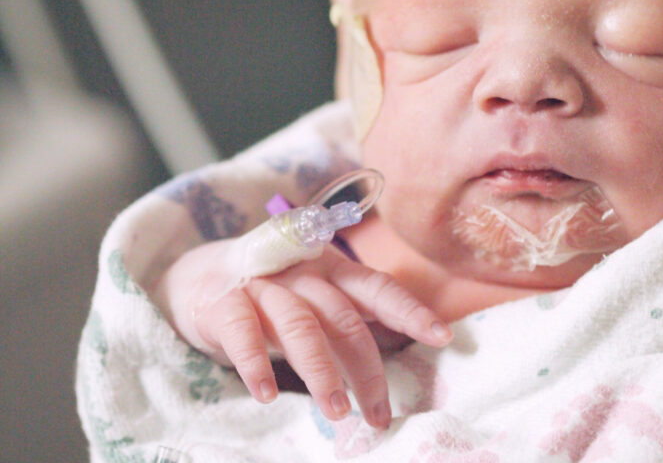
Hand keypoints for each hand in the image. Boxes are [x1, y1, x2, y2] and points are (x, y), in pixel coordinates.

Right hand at [154, 242, 451, 427]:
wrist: (197, 277)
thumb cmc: (273, 295)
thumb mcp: (314, 298)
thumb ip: (348, 318)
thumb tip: (388, 366)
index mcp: (333, 268)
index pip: (379, 287)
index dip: (411, 311)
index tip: (444, 337)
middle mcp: (303, 272)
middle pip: (344, 318)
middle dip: (367, 370)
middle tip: (379, 416)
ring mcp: (264, 285)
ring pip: (301, 327)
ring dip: (322, 372)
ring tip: (338, 412)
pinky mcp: (224, 302)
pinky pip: (243, 333)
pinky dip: (256, 365)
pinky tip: (268, 396)